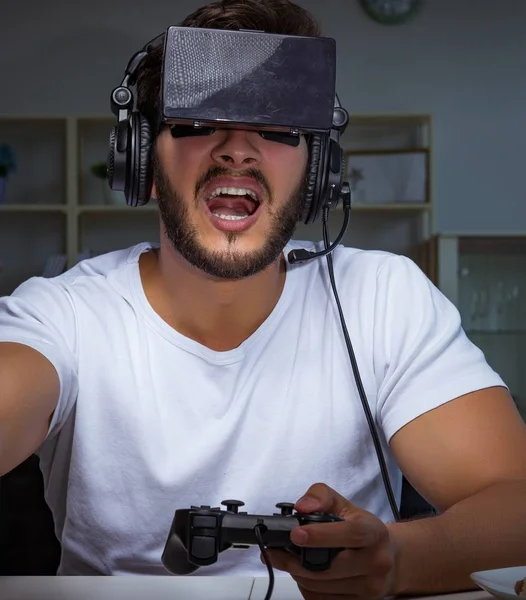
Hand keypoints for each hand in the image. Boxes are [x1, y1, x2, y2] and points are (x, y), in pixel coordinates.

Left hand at [263, 483, 396, 599]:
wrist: (385, 557)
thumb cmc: (360, 528)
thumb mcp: (343, 504)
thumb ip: (321, 496)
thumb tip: (302, 506)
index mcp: (374, 532)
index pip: (351, 534)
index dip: (321, 535)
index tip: (296, 533)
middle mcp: (376, 562)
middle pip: (330, 567)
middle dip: (296, 559)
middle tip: (275, 551)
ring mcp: (369, 588)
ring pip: (322, 586)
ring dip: (297, 573)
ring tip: (289, 559)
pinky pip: (321, 599)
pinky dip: (306, 587)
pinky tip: (303, 573)